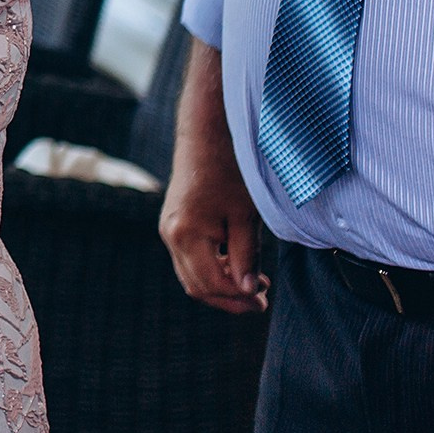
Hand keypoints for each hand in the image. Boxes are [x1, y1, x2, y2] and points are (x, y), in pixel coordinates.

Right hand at [158, 39, 268, 314]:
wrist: (206, 132)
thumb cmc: (229, 169)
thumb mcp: (245, 215)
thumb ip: (246, 256)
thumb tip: (248, 290)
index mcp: (185, 233)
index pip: (212, 283)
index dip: (239, 297)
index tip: (264, 298)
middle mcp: (170, 234)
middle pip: (196, 286)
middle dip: (228, 298)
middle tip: (261, 300)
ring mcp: (169, 229)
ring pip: (191, 275)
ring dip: (220, 285)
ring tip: (253, 285)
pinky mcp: (174, 222)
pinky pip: (189, 259)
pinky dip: (212, 269)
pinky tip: (237, 265)